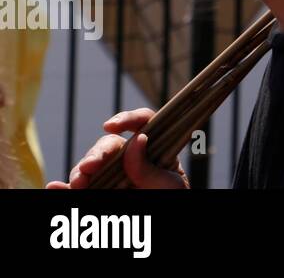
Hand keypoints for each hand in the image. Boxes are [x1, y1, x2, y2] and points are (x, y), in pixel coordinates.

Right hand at [46, 108, 187, 189]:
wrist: (157, 222)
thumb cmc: (171, 197)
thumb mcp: (170, 184)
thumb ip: (151, 167)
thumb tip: (137, 140)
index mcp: (153, 149)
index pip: (143, 123)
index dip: (128, 119)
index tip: (110, 126)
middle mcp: (130, 157)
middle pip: (109, 146)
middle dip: (96, 154)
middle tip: (89, 168)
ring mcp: (112, 174)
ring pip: (91, 165)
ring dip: (81, 172)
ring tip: (78, 184)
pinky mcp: (98, 189)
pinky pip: (78, 187)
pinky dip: (64, 188)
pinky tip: (55, 188)